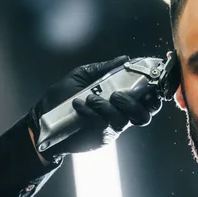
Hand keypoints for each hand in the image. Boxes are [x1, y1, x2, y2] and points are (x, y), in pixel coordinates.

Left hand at [27, 56, 161, 161]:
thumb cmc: (62, 97)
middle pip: (144, 114)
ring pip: (123, 119)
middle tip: (116, 95)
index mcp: (121, 98)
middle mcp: (120, 114)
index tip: (149, 80)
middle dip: (135, 103)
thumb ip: (104, 69)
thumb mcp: (82, 76)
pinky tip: (78, 105)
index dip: (154, 92)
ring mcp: (110, 127)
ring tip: (90, 98)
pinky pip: (103, 125)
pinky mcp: (99, 137)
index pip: (147, 99)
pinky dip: (91, 112)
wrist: (43, 120)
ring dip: (107, 106)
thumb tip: (126, 59)